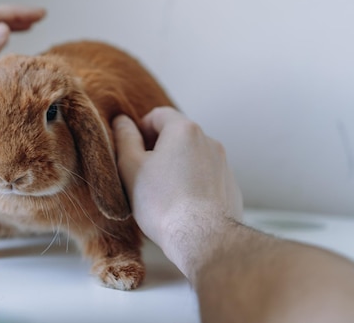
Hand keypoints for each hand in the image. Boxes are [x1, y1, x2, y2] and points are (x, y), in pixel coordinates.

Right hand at [112, 107, 242, 278]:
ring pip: (193, 157)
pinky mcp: (231, 187)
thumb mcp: (131, 167)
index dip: (141, 129)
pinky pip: (206, 177)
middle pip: (177, 135)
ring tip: (162, 193)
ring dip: (176, 166)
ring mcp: (223, 164)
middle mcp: (209, 141)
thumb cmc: (161, 202)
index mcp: (184, 130)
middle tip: (143, 173)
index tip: (133, 151)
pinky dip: (193, 183)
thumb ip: (125, 138)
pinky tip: (181, 206)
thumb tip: (122, 121)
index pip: (158, 115)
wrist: (202, 239)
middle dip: (159, 148)